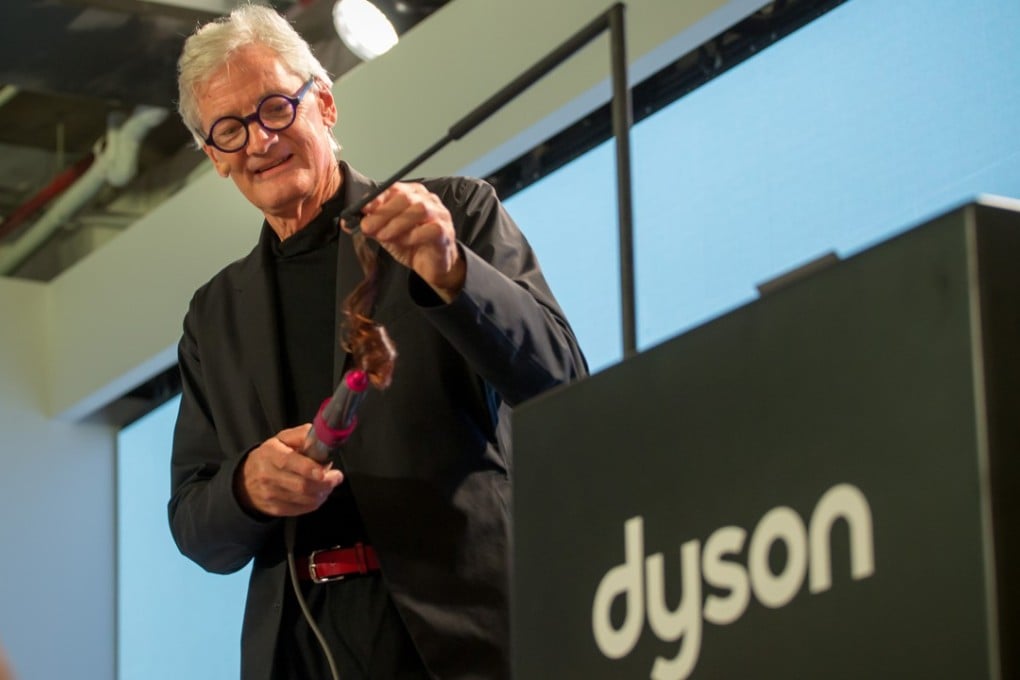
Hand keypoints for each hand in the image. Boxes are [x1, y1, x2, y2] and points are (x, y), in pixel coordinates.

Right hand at [235, 424, 343, 516]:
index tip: (325, 471)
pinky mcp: (276, 509)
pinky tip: (318, 493)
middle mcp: (268, 475)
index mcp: (270, 454)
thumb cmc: (270, 457)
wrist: (247, 480)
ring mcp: (271, 494)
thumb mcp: (283, 439)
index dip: (310, 468)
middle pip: (302, 485)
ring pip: (305, 499)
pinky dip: (316, 502)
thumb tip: (321, 438)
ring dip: (323, 492)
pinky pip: (302, 509)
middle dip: (325, 483)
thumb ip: (303, 435)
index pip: (289, 462)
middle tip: (336, 477)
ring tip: (328, 484)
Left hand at [353, 182, 465, 300]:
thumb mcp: (386, 234)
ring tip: (384, 236)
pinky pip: (430, 228)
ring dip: (396, 223)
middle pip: (405, 198)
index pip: (393, 188)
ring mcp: (439, 214)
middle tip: (368, 227)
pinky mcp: (445, 231)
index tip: (363, 208)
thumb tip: (348, 222)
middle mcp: (428, 200)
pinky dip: (413, 235)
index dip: (377, 198)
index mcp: (412, 194)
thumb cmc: (412, 245)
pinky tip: (405, 242)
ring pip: (418, 209)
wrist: (432, 266)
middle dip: (383, 213)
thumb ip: (371, 226)